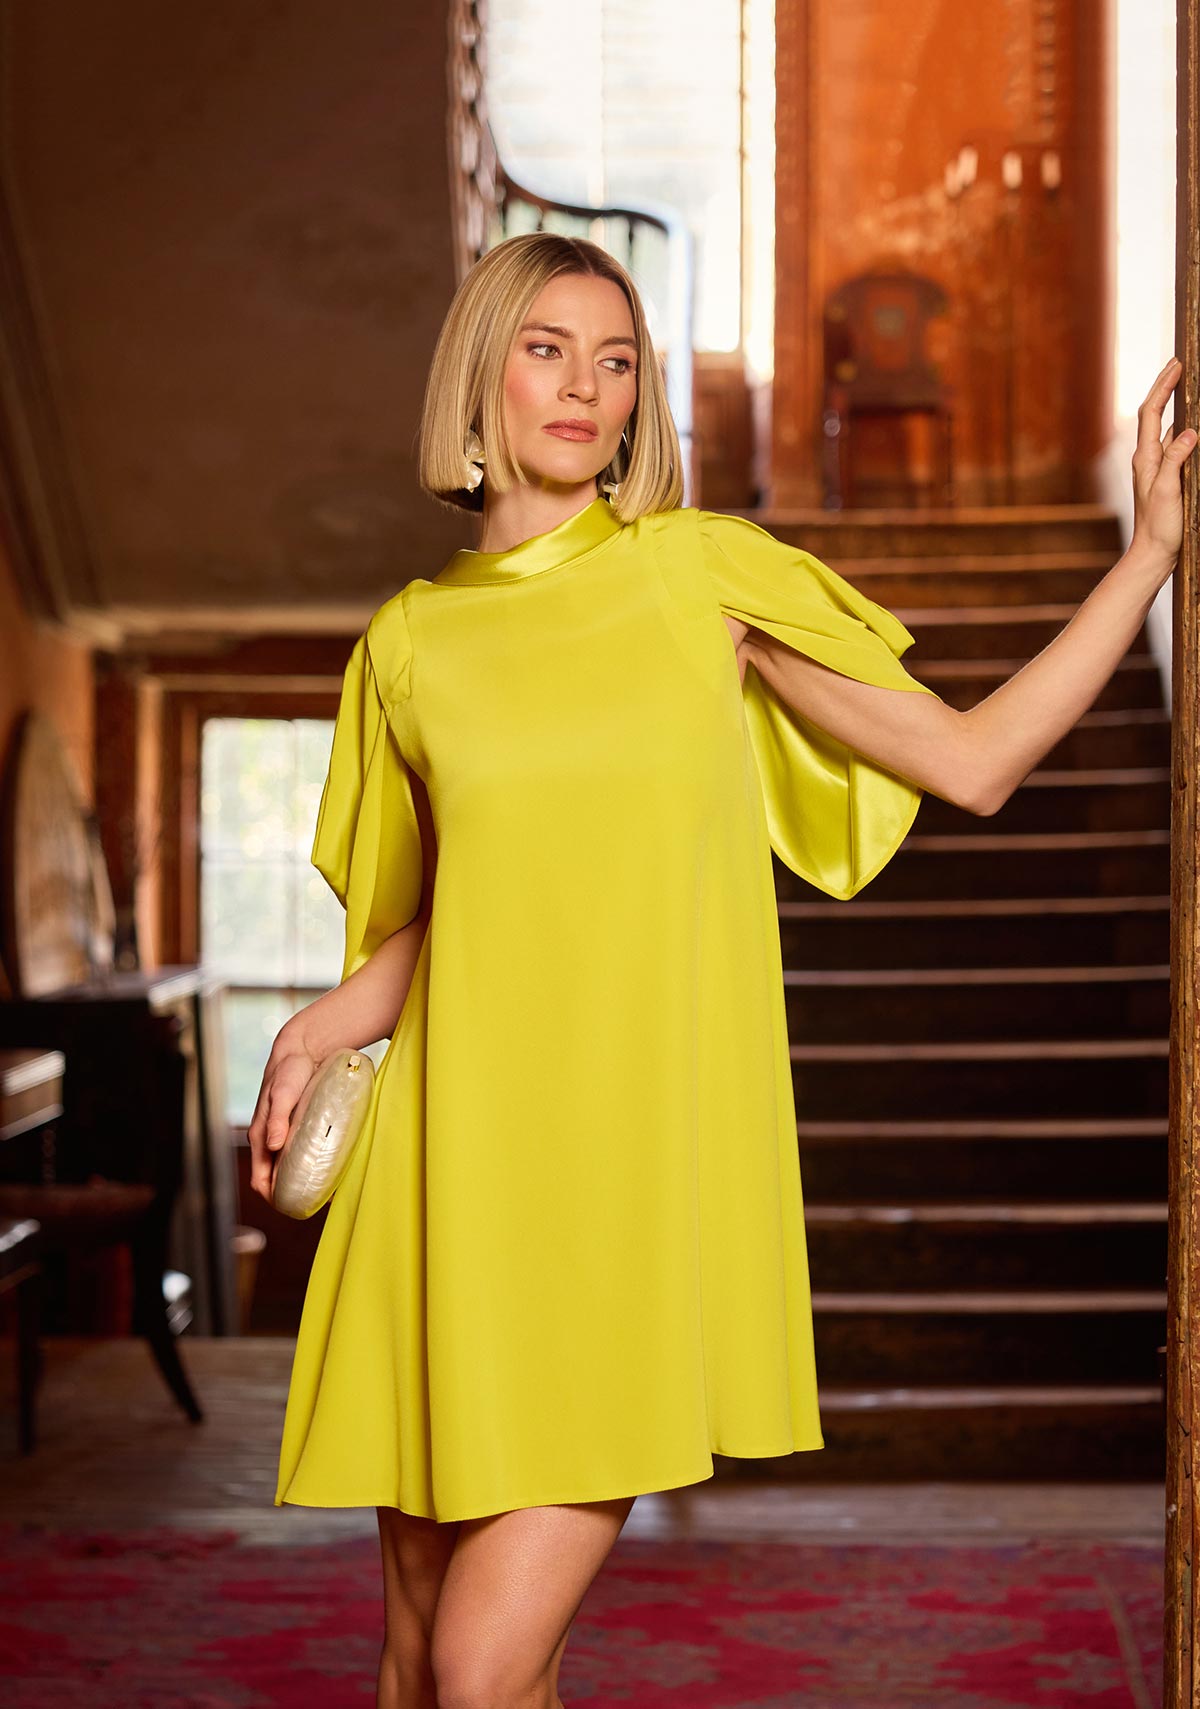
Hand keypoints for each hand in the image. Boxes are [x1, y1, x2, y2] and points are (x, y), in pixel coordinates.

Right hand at [246, 1023, 321, 1204]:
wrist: (301, 1050)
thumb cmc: (288, 1071)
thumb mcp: (282, 1094)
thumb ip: (277, 1118)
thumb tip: (273, 1144)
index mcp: (259, 1136)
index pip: (259, 1179)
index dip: (272, 1197)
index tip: (293, 1207)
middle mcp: (269, 1138)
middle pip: (273, 1178)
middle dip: (288, 1193)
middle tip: (314, 1203)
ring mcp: (282, 1134)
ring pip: (286, 1167)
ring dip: (298, 1180)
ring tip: (322, 1190)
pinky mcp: (295, 1127)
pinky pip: (298, 1153)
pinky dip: (306, 1165)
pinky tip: (325, 1168)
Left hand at [1131, 355, 1196, 571]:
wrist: (1153, 554)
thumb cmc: (1159, 527)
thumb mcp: (1168, 492)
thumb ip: (1176, 461)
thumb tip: (1189, 432)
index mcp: (1145, 459)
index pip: (1151, 413)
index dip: (1163, 387)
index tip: (1176, 364)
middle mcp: (1147, 460)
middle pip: (1154, 415)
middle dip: (1165, 388)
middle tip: (1178, 365)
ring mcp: (1155, 468)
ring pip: (1163, 428)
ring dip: (1173, 405)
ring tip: (1186, 385)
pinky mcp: (1165, 478)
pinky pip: (1172, 445)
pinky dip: (1180, 428)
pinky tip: (1190, 426)